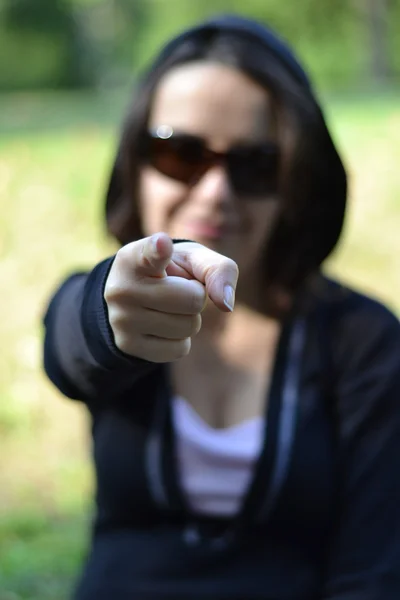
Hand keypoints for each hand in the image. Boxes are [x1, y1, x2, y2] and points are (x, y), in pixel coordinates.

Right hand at [104, 233, 238, 362]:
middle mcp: (122, 289)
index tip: (162, 243)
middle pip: (193, 299)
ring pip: (189, 327)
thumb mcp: (192, 259)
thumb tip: (226, 304)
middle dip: (197, 296)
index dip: (158, 249)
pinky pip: (179, 349)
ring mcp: (122, 320)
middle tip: (177, 289)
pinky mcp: (129, 346)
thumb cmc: (170, 272)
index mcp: (134, 258)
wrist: (130, 300)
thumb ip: (217, 269)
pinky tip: (162, 327)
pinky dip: (180, 339)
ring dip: (189, 318)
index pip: (148, 253)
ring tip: (168, 307)